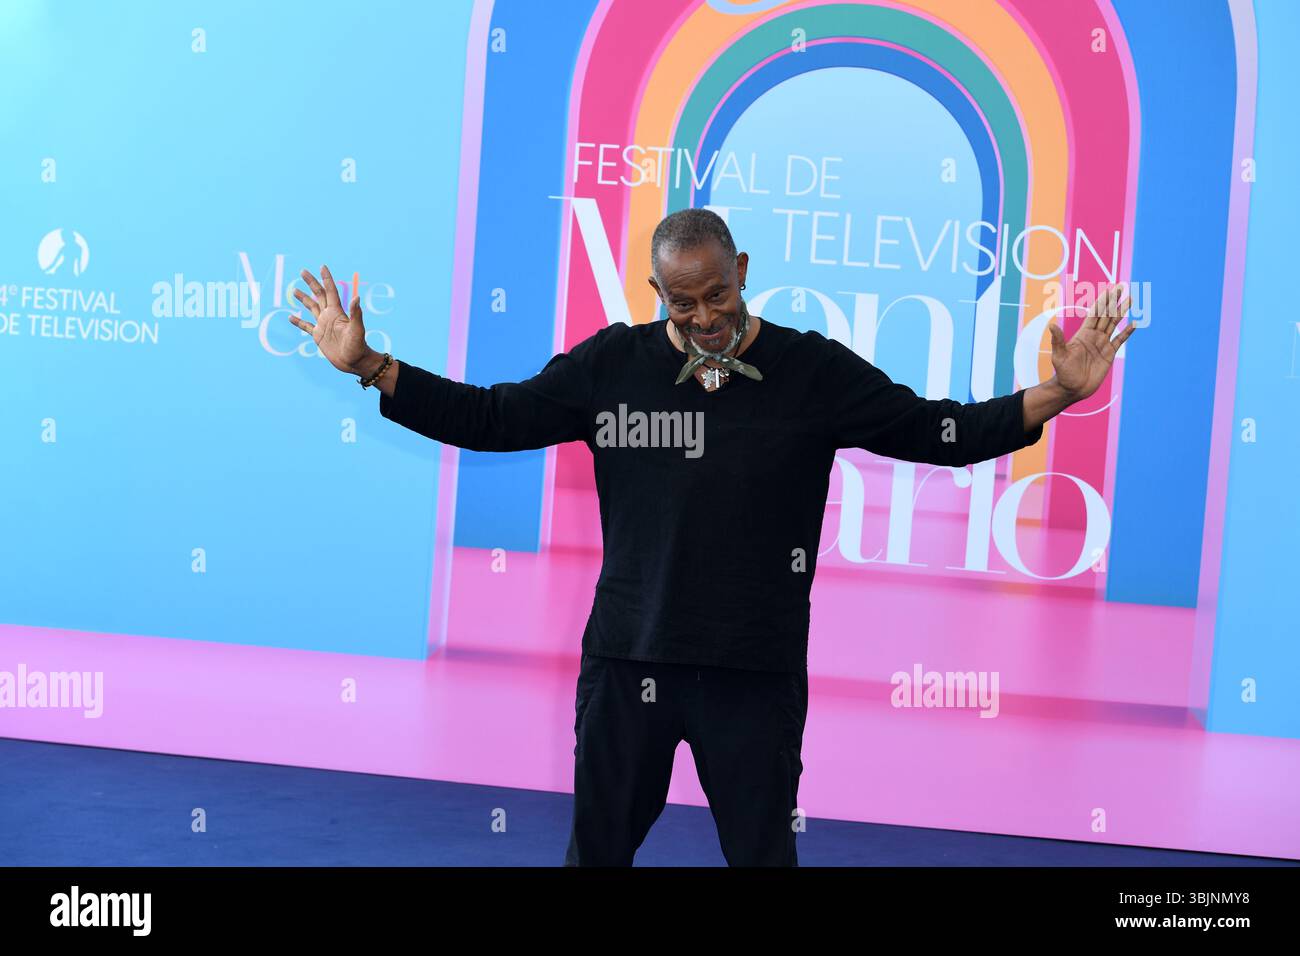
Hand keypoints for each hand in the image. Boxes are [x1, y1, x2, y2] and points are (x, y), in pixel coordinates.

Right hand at [288, 265, 370, 374]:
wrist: (354, 362)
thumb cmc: (358, 346)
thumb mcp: (357, 329)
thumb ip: (355, 314)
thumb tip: (356, 297)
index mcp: (337, 312)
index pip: (330, 291)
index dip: (326, 278)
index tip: (322, 266)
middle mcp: (329, 315)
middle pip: (319, 295)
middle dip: (312, 283)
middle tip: (303, 271)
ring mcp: (323, 325)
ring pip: (311, 307)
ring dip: (304, 298)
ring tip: (294, 290)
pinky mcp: (318, 336)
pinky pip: (306, 326)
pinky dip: (298, 321)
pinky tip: (290, 317)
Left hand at [1047, 282, 1137, 402]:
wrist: (1072, 389)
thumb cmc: (1063, 373)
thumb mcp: (1059, 356)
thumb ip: (1058, 340)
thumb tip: (1052, 326)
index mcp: (1083, 334)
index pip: (1094, 313)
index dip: (1101, 301)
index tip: (1108, 289)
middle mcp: (1094, 336)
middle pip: (1106, 315)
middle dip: (1113, 301)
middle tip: (1120, 286)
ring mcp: (1102, 344)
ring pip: (1114, 324)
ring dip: (1121, 312)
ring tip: (1130, 299)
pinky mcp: (1109, 354)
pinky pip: (1120, 340)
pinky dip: (1127, 332)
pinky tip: (1134, 323)